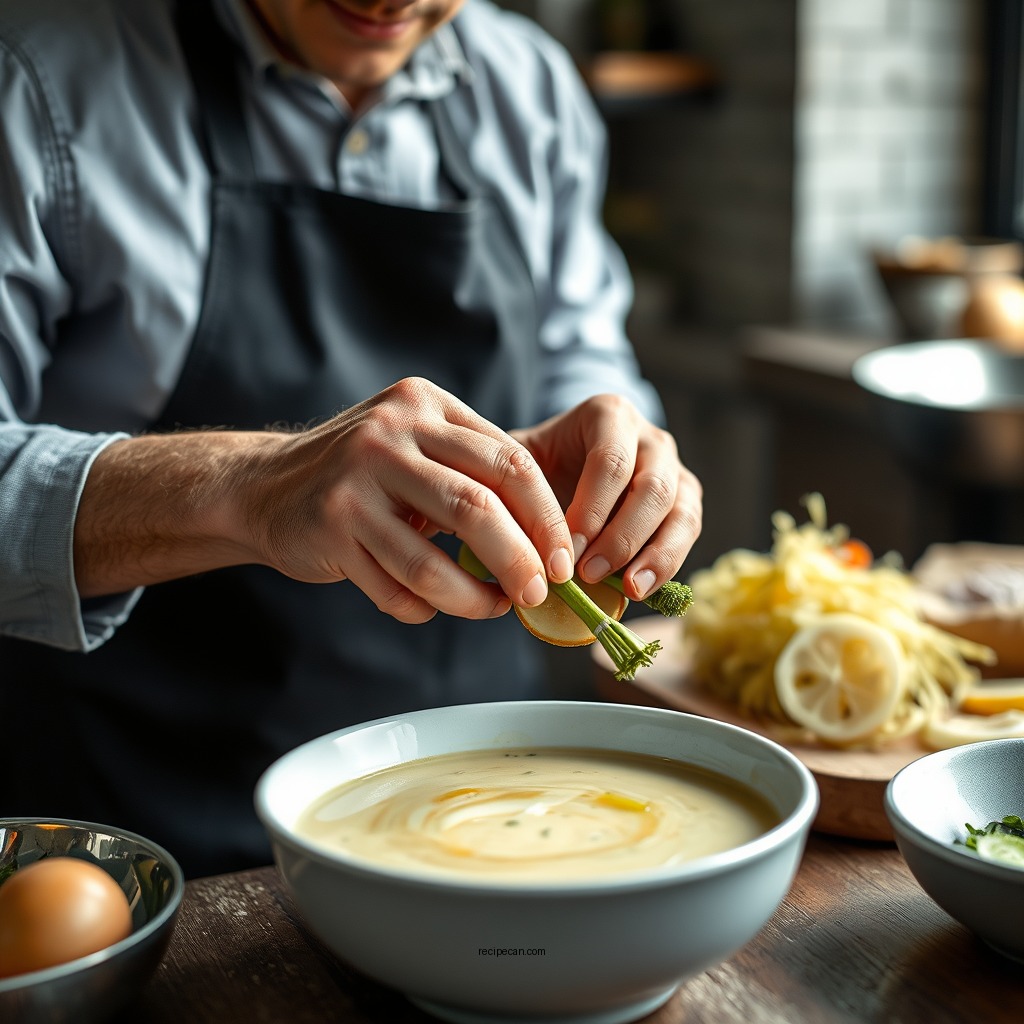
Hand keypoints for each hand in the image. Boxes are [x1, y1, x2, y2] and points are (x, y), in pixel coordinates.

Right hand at [239, 378, 574, 621]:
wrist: (265, 485)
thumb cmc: (364, 472)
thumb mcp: (417, 444)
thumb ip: (475, 470)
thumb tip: (551, 540)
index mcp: (424, 406)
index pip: (509, 462)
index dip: (547, 517)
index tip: (565, 559)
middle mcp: (388, 434)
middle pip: (479, 506)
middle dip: (521, 559)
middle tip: (540, 593)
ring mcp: (354, 482)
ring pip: (432, 559)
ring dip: (474, 597)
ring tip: (494, 608)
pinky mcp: (329, 528)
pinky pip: (393, 586)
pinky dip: (422, 607)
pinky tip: (432, 607)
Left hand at [511, 394, 701, 600]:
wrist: (570, 459)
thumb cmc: (541, 462)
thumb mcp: (520, 460)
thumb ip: (512, 486)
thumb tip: (502, 543)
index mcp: (609, 415)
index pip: (610, 463)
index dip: (591, 511)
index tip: (566, 551)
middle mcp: (651, 438)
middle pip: (652, 488)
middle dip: (622, 537)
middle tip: (589, 574)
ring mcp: (674, 468)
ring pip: (681, 511)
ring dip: (656, 555)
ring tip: (629, 591)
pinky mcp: (687, 500)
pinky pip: (688, 532)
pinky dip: (668, 564)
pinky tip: (641, 590)